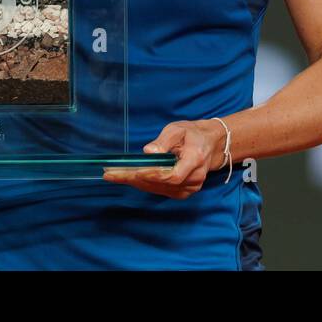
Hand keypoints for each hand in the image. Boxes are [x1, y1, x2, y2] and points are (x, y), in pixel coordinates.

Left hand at [102, 119, 225, 198]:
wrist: (210, 145)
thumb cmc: (192, 134)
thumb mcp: (178, 129)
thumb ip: (164, 140)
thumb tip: (148, 152)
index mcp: (195, 160)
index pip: (173, 175)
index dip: (152, 175)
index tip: (133, 171)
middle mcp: (194, 179)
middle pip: (161, 184)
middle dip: (134, 179)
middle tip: (110, 174)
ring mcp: (190, 188)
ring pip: (158, 189)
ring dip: (135, 183)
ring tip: (114, 175)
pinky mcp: (183, 192)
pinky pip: (161, 190)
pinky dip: (144, 185)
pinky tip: (129, 178)